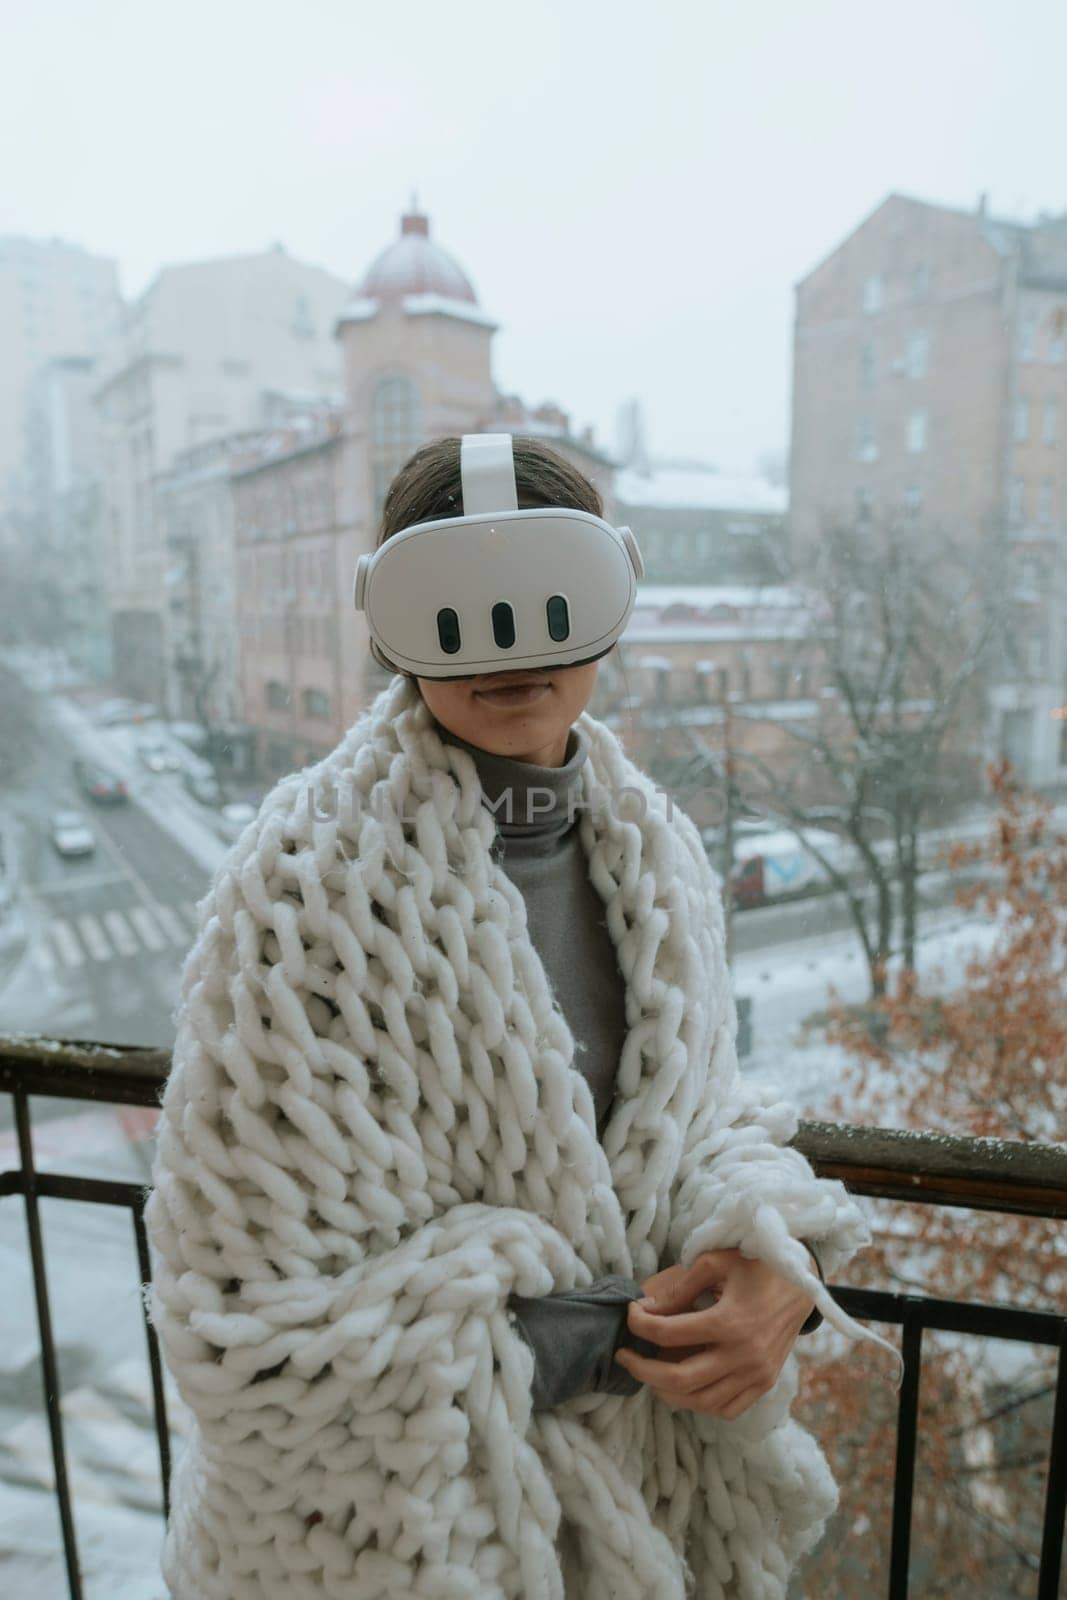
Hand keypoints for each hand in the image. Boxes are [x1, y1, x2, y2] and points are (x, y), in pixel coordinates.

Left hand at [613, 1247, 817, 1417]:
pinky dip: (699, 1404)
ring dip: (667, 1392)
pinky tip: (684, 1387)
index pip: (668, 1333)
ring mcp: (756, 1374)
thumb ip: (679, 1287)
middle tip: (625, 1356)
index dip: (639, 1325)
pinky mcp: (764, 1384)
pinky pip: (726, 1409)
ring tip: (649, 1373)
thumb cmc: (756, 1266)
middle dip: (642, 1370)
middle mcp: (743, 1355)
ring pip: (700, 1401)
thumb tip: (647, 1310)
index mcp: (729, 1321)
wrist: (802, 1284)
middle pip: (679, 1379)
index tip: (630, 1314)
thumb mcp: (715, 1262)